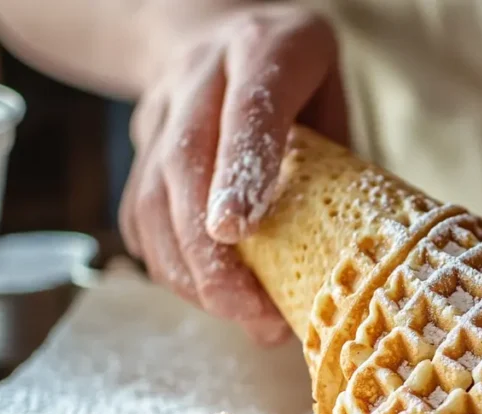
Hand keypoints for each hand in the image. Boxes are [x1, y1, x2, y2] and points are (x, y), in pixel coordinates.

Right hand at [119, 4, 346, 343]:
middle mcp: (202, 75)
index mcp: (264, 51)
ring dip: (187, 270)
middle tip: (247, 310)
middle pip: (186, 163)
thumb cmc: (298, 80)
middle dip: (209, 251)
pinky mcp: (140, 146)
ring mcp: (162, 110)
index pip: (249, 109)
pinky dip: (166, 263)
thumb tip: (343, 265)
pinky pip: (138, 213)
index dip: (239, 172)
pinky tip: (201, 293)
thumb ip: (336, 160)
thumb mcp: (333, 97)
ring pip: (152, 197)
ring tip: (235, 314)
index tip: (235, 232)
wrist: (215, 30)